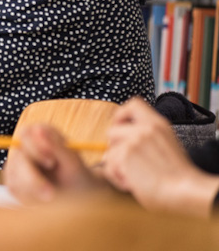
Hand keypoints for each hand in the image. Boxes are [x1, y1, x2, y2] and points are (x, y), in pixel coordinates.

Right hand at [3, 124, 107, 203]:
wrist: (79, 197)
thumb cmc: (78, 176)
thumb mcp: (72, 163)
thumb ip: (57, 146)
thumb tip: (39, 129)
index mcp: (39, 134)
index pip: (26, 135)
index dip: (36, 148)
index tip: (52, 162)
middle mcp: (24, 147)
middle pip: (17, 157)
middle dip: (32, 177)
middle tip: (50, 194)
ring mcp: (16, 164)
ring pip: (14, 175)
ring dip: (32, 190)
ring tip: (52, 197)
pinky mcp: (13, 180)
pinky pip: (14, 188)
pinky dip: (28, 197)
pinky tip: (42, 199)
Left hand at [102, 97, 218, 216]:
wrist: (186, 191)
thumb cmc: (177, 175)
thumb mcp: (167, 144)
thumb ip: (147, 136)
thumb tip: (119, 142)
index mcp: (158, 124)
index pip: (134, 104)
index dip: (121, 115)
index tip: (120, 127)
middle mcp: (145, 129)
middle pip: (112, 131)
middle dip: (115, 148)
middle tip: (129, 163)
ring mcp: (134, 141)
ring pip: (109, 153)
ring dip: (118, 168)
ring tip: (137, 178)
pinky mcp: (125, 156)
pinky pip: (108, 167)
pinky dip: (117, 179)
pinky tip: (134, 185)